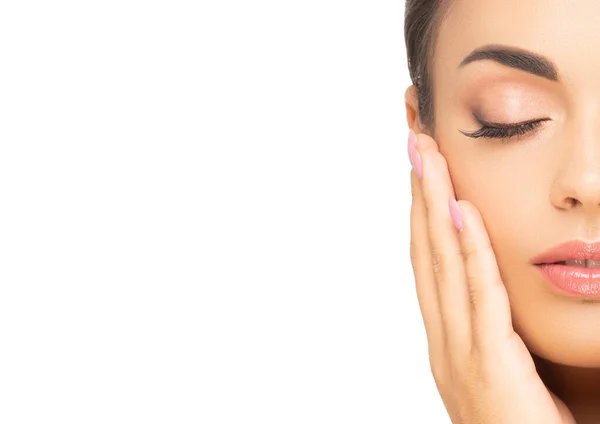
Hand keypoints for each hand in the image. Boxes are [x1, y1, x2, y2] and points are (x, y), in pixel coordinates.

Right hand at [408, 130, 574, 422]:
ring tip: (427, 158)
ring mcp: (460, 354)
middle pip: (425, 253)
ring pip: (442, 265)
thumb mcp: (506, 373)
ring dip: (432, 206)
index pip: (428, 264)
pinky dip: (468, 252)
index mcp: (447, 341)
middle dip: (418, 195)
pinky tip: (459, 212)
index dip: (420, 214)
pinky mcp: (490, 367)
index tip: (419, 171)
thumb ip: (498, 331)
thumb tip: (500, 288)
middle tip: (413, 143)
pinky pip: (479, 297)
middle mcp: (444, 341)